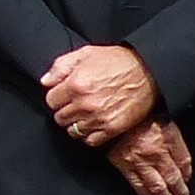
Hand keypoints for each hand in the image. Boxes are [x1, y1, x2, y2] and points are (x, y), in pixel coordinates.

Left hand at [41, 41, 160, 143]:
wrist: (148, 72)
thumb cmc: (118, 61)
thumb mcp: (87, 53)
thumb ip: (61, 66)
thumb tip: (45, 82)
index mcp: (76, 84)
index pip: (51, 101)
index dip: (57, 97)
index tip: (65, 95)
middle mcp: (85, 103)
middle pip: (60, 117)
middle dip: (65, 110)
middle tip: (76, 104)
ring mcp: (98, 118)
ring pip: (73, 130)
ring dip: (76, 123)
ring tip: (86, 114)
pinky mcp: (112, 129)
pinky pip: (90, 140)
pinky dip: (89, 134)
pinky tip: (94, 123)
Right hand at [105, 117, 193, 194]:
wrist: (109, 114)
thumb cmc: (136, 114)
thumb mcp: (160, 115)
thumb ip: (171, 133)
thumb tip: (180, 155)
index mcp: (167, 135)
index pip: (184, 160)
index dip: (187, 172)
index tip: (187, 178)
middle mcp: (156, 151)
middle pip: (173, 177)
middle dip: (180, 191)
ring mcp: (140, 161)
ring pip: (158, 186)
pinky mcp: (125, 166)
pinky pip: (138, 186)